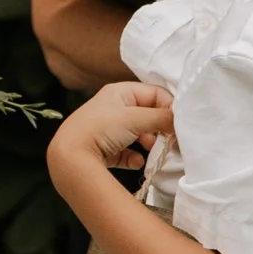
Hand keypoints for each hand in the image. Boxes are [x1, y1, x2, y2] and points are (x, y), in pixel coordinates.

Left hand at [51, 81, 174, 171]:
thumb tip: (182, 122)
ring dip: (149, 142)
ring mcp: (107, 129)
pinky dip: (134, 156)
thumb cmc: (100, 129)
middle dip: (160, 128)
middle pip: (147, 114)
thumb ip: (162, 118)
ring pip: (138, 133)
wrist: (69, 157)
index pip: (155, 94)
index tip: (181, 125)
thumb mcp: (135, 119)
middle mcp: (113, 107)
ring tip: (153, 150)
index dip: (170, 108)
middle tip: (171, 139)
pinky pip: (126, 151)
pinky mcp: (103, 149)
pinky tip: (136, 161)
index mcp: (120, 92)